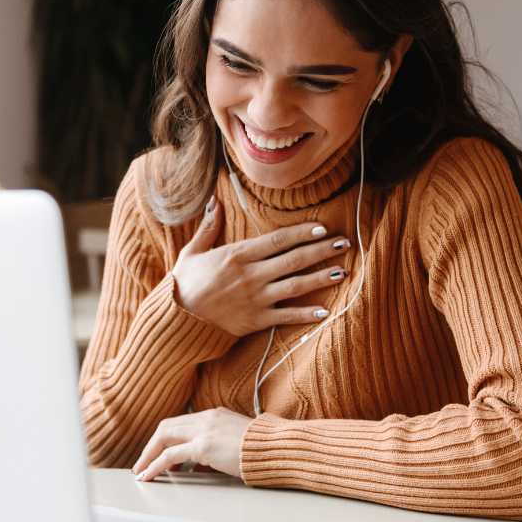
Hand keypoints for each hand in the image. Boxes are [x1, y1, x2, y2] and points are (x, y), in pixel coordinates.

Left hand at [132, 407, 252, 480]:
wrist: (275, 447)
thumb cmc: (261, 448)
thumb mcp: (234, 444)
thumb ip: (214, 451)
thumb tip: (199, 468)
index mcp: (214, 415)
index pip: (181, 423)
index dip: (166, 438)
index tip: (159, 453)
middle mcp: (206, 418)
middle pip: (167, 427)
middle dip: (151, 445)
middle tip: (144, 462)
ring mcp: (204, 430)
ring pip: (164, 437)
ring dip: (149, 455)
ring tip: (142, 470)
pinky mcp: (203, 446)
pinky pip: (170, 455)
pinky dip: (155, 464)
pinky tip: (149, 474)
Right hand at [171, 195, 351, 337]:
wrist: (176, 319)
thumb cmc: (184, 283)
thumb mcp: (193, 251)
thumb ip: (208, 226)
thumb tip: (214, 200)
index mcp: (238, 254)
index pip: (278, 240)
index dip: (303, 232)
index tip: (322, 227)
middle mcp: (251, 275)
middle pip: (294, 259)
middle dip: (322, 250)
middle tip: (345, 242)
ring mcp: (256, 298)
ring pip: (296, 286)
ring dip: (321, 277)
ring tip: (343, 270)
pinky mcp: (256, 321)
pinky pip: (286, 317)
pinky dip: (306, 315)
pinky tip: (325, 311)